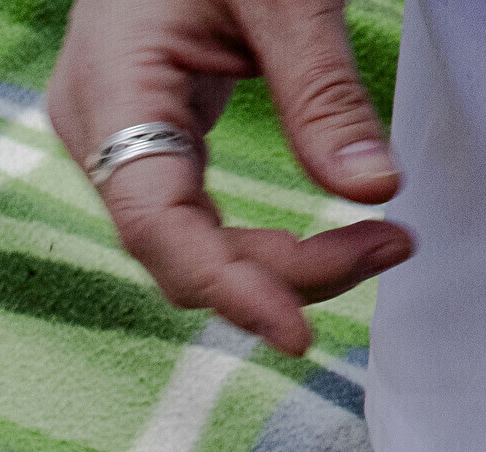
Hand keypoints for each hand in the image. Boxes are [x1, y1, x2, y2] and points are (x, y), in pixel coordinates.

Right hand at [47, 0, 414, 353]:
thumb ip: (322, 93)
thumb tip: (374, 191)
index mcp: (110, 87)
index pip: (155, 223)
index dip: (226, 287)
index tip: (299, 330)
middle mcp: (95, 124)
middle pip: (176, 245)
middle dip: (281, 269)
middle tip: (390, 247)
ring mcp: (113, 131)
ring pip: (187, 240)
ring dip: (278, 259)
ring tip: (378, 243)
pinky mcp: (145, 130)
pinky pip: (192, 212)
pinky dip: (257, 233)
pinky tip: (323, 235)